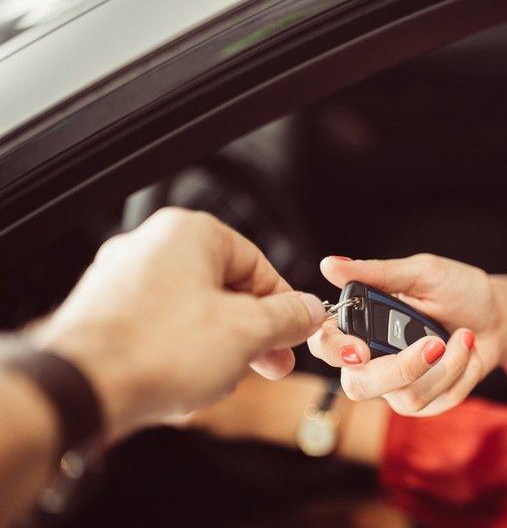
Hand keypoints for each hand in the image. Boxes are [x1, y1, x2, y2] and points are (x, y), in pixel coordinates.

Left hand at [29, 208, 326, 437]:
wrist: (82, 390)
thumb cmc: (156, 350)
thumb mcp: (248, 332)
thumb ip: (289, 317)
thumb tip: (309, 311)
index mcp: (188, 233)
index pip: (258, 263)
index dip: (284, 305)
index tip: (297, 332)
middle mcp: (151, 247)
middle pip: (225, 288)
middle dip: (253, 332)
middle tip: (271, 362)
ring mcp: (123, 280)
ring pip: (194, 311)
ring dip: (220, 346)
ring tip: (223, 377)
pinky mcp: (106, 314)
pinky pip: (161, 329)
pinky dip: (182, 353)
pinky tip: (187, 381)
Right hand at [307, 254, 506, 415]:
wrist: (497, 316)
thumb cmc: (456, 289)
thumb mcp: (420, 273)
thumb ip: (377, 273)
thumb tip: (330, 264)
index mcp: (361, 325)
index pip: (326, 345)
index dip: (333, 351)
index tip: (361, 348)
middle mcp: (372, 359)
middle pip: (359, 386)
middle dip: (399, 370)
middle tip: (434, 344)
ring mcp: (398, 386)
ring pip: (406, 397)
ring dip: (446, 364)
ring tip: (464, 335)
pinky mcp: (427, 402)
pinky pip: (437, 400)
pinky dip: (460, 371)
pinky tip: (466, 349)